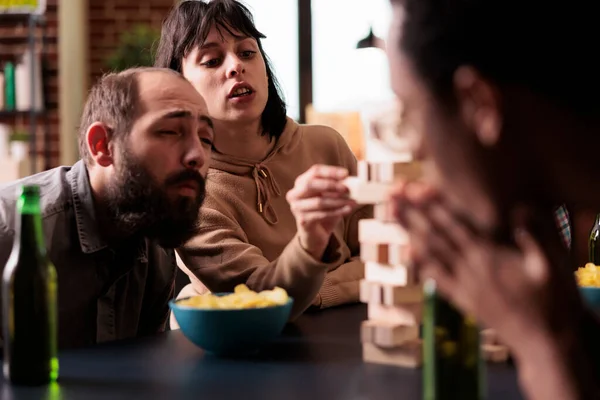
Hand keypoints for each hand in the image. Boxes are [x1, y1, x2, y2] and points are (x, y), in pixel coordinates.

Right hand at [286, 164, 355, 259]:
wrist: (315, 234)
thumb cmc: (323, 211)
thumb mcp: (330, 196)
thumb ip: (338, 188)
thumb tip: (353, 181)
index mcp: (301, 182)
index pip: (315, 171)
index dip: (331, 171)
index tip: (346, 174)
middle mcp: (295, 194)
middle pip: (311, 184)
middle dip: (331, 185)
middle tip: (346, 188)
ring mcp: (296, 208)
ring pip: (319, 201)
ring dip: (338, 201)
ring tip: (352, 201)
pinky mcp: (303, 221)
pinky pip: (322, 214)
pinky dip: (337, 212)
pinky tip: (348, 210)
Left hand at [390, 181, 594, 398]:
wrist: (545, 342)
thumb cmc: (552, 302)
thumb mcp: (551, 266)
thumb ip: (535, 237)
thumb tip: (519, 209)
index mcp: (489, 256)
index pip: (455, 224)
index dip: (434, 205)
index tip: (415, 187)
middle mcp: (470, 268)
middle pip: (435, 235)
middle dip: (412, 211)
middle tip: (392, 192)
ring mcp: (464, 285)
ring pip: (430, 253)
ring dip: (409, 231)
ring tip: (392, 212)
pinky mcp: (464, 300)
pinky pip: (437, 280)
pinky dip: (422, 265)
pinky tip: (408, 251)